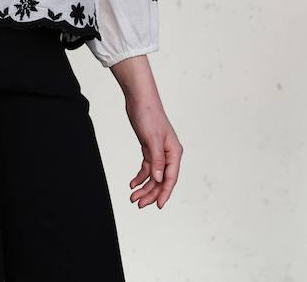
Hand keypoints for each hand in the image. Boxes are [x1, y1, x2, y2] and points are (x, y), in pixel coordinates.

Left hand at [111, 55, 181, 208]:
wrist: (139, 99)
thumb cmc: (148, 115)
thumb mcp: (152, 139)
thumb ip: (157, 160)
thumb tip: (160, 180)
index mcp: (174, 152)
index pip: (171, 178)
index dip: (165, 193)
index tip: (157, 206)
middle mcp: (169, 154)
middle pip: (162, 180)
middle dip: (151, 193)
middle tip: (137, 204)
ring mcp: (159, 152)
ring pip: (153, 175)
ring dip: (144, 187)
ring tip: (132, 197)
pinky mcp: (149, 148)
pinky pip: (147, 167)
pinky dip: (140, 176)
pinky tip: (132, 183)